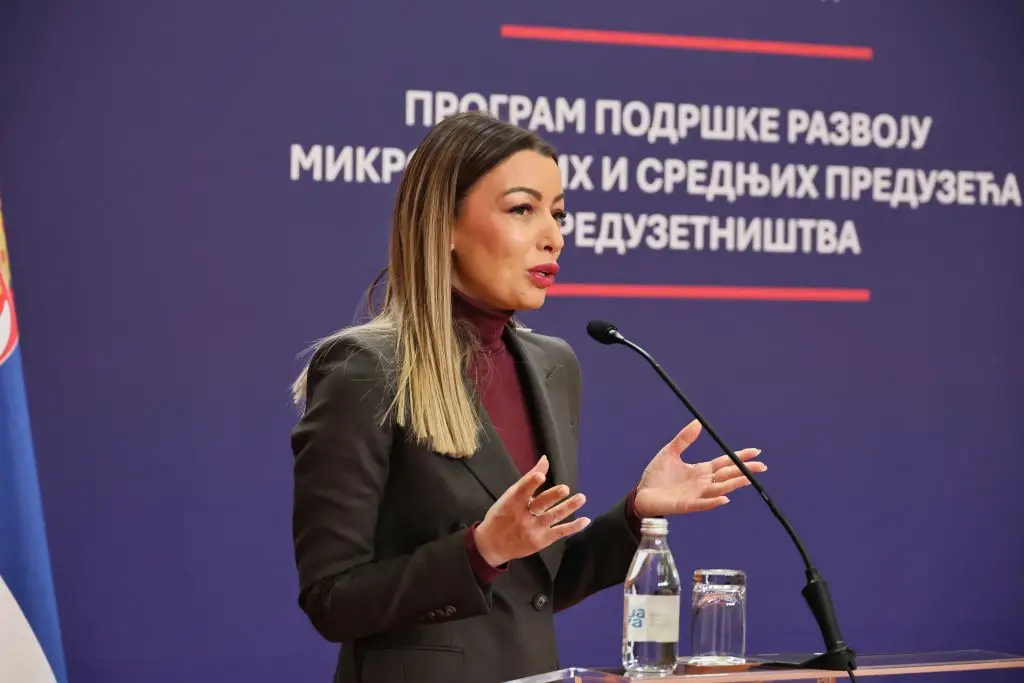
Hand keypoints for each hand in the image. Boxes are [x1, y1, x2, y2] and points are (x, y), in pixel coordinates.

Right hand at [474, 456, 590, 567]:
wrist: (493, 545)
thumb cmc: (501, 515)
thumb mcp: (509, 496)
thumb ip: (528, 479)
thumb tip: (545, 459)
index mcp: (512, 503)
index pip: (522, 492)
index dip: (530, 483)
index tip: (540, 476)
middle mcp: (523, 516)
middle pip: (539, 505)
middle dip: (552, 497)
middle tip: (565, 488)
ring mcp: (534, 530)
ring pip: (553, 517)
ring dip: (569, 507)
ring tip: (581, 498)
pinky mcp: (542, 540)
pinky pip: (560, 532)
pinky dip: (573, 527)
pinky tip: (585, 520)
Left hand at [634, 420, 766, 517]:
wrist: (641, 493)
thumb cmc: (656, 475)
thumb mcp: (670, 452)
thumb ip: (684, 439)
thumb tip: (698, 422)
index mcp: (701, 470)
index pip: (724, 462)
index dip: (739, 457)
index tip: (755, 451)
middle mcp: (703, 483)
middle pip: (727, 476)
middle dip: (744, 471)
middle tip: (762, 466)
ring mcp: (696, 495)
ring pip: (719, 489)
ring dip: (733, 484)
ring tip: (748, 479)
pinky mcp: (686, 505)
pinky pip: (702, 504)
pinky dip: (713, 502)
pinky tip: (724, 499)